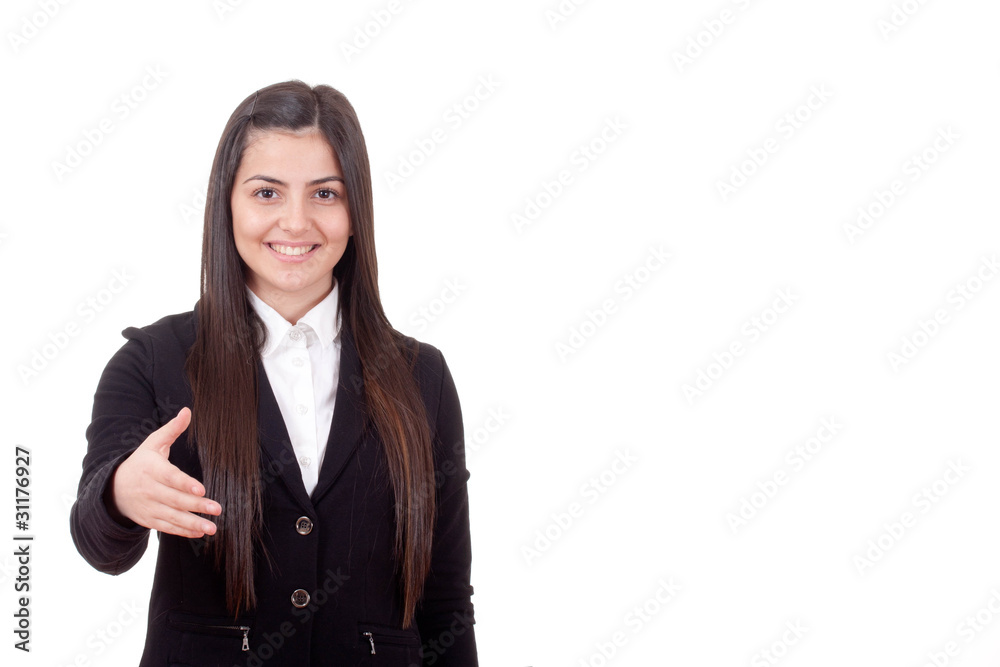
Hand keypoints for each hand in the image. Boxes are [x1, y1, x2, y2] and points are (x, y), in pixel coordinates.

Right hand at [108, 407, 220, 537]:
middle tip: (217, 509)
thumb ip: (172, 429)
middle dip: (196, 506)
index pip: (170, 477)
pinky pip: (167, 527)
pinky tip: (199, 531)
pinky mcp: (149, 520)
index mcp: (151, 468)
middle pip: (174, 499)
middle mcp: (149, 489)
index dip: (185, 484)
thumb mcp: (153, 443)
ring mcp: (148, 507)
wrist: (114, 488)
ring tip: (212, 527)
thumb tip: (187, 411)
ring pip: (172, 517)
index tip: (202, 489)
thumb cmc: (141, 462)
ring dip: (193, 523)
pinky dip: (183, 531)